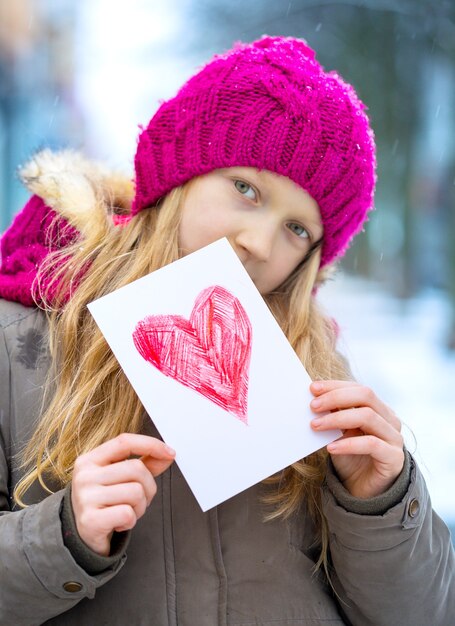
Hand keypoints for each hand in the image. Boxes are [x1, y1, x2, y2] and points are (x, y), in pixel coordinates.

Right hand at [71, 433, 175, 555]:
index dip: (150, 444)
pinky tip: (119, 523)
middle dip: (148, 487)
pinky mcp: (90, 521)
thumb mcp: (120, 478)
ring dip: (140, 506)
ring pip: (136, 492)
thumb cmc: (104, 502)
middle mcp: (85, 476)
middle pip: (136, 469)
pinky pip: (128, 514)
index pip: (124, 442)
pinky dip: (131, 521)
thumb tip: (168, 454)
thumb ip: (145, 463)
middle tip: (140, 499)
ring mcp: (85, 498)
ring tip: (127, 510)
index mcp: (90, 460)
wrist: (81, 535)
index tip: (170, 453)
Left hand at [310, 380, 403, 498]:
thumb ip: (333, 416)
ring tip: (315, 425)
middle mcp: (390, 419)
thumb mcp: (338, 433)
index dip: (336, 386)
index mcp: (379, 409)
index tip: (312, 388)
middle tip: (313, 406)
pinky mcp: (394, 458)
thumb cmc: (350, 458)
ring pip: (368, 416)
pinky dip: (348, 443)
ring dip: (337, 419)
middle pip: (366, 396)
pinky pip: (371, 444)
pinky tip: (331, 447)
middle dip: (336, 397)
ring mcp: (394, 438)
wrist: (363, 491)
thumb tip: (315, 398)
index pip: (358, 389)